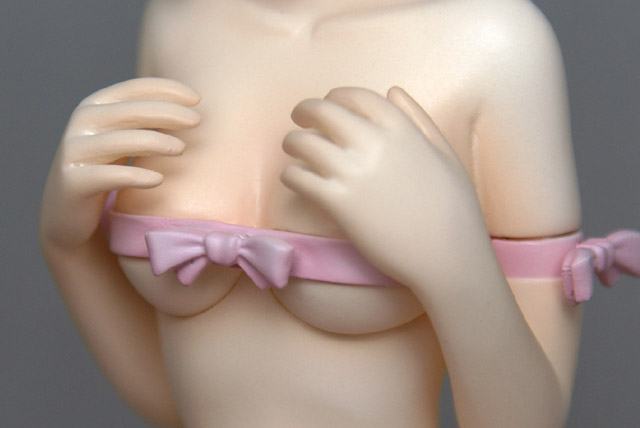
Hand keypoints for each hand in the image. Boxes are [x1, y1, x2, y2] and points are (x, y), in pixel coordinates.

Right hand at [40, 78, 200, 249]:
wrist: (69, 213)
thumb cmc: (105, 169)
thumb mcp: (123, 139)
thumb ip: (144, 120)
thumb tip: (192, 106)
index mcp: (95, 106)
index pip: (134, 89)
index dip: (166, 90)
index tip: (197, 99)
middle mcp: (82, 123)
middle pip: (131, 111)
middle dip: (168, 112)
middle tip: (197, 121)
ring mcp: (75, 152)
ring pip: (120, 141)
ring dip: (155, 142)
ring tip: (181, 149)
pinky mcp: (74, 182)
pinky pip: (108, 176)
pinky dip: (136, 177)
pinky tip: (159, 180)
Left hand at [281, 87, 490, 285]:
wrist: (448, 256)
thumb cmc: (453, 208)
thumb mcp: (446, 154)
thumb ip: (419, 119)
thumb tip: (392, 90)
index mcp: (400, 128)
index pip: (354, 96)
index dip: (334, 97)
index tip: (328, 105)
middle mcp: (373, 143)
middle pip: (321, 111)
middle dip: (304, 111)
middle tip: (299, 121)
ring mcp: (353, 172)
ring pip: (302, 143)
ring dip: (292, 143)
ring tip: (294, 150)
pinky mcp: (338, 203)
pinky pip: (298, 177)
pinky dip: (291, 175)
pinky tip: (296, 179)